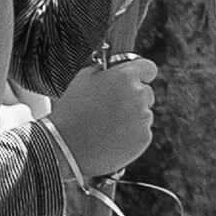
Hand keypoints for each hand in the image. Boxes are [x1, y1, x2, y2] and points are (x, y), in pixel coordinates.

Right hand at [47, 54, 158, 178]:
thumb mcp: (83, 80)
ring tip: (106, 126)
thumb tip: (115, 67)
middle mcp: (138, 95)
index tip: (137, 79)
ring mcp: (143, 117)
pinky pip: (141, 132)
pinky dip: (131, 135)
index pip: (148, 68)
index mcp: (125, 77)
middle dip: (133, 98)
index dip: (142, 74)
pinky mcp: (144, 137)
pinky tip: (111, 138)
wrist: (67, 148)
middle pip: (146, 93)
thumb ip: (105, 69)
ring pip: (143, 114)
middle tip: (111, 109)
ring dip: (131, 117)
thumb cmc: (71, 112)